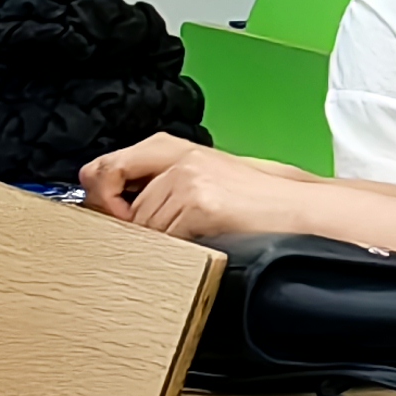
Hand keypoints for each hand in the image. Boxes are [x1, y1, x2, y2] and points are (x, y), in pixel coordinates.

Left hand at [80, 132, 318, 239]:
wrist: (298, 209)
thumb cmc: (255, 202)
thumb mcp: (203, 181)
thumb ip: (162, 184)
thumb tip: (112, 208)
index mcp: (176, 148)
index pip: (106, 165)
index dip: (97, 194)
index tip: (108, 215)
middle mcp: (180, 156)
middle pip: (114, 200)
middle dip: (125, 224)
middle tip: (146, 234)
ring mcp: (188, 177)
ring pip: (138, 224)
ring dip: (157, 239)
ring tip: (192, 237)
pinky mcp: (199, 201)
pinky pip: (162, 237)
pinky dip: (177, 247)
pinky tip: (202, 240)